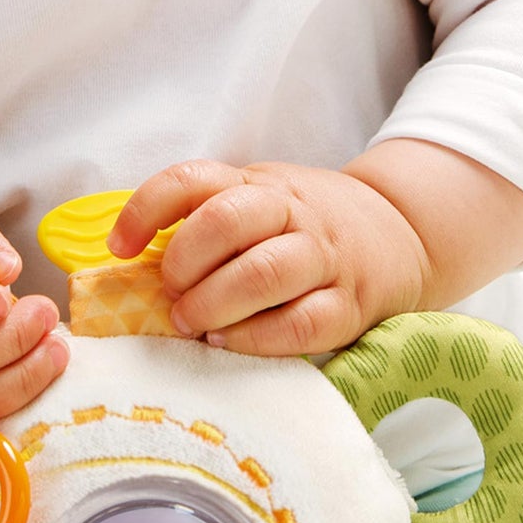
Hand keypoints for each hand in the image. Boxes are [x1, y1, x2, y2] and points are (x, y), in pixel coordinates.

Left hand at [106, 160, 428, 355]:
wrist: (402, 234)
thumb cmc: (306, 226)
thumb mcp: (260, 199)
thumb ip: (205, 218)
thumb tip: (130, 263)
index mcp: (259, 184)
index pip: (192, 179)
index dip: (146, 210)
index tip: (121, 247)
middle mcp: (294, 213)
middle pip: (227, 221)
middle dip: (184, 263)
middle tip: (170, 293)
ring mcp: (325, 258)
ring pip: (264, 272)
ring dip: (214, 303)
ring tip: (192, 324)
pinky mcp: (350, 305)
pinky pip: (301, 323)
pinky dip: (255, 339)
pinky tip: (228, 343)